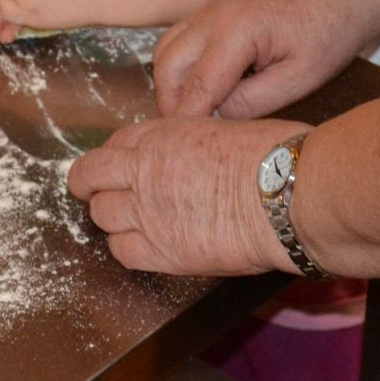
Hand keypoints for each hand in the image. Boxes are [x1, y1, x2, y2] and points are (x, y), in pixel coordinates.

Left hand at [68, 114, 308, 276]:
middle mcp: (145, 170)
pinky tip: (140, 246)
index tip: (116, 166)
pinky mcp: (163, 251)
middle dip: (92, 185)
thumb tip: (198, 152)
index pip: (115, 144)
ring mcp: (149, 212)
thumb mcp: (225, 128)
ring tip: (127, 222)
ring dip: (110, 217)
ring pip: (102, 215)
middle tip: (98, 193)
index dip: (113, 157)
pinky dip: (125, 248)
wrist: (288, 195)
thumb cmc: (275, 157)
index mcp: (162, 134)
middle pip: (91, 178)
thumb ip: (195, 142)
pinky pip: (122, 252)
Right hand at [154, 0, 379, 120]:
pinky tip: (205, 87)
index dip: (187, 122)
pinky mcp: (214, 4)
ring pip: (168, 48)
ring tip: (192, 114)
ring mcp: (211, 4)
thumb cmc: (329, 31)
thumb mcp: (300, 80)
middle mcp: (214, 12)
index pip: (198, 86)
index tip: (182, 152)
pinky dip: (183, 65)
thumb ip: (252, 103)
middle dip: (170, 103)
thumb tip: (216, 118)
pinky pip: (182, 36)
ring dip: (172, 83)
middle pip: (168, 65)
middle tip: (183, 136)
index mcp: (237, 29)